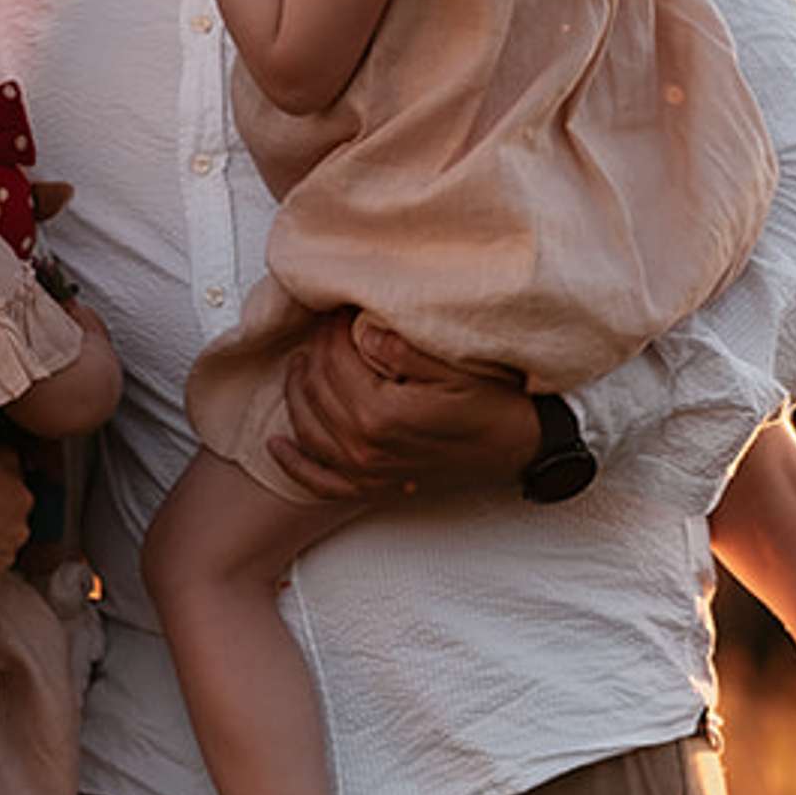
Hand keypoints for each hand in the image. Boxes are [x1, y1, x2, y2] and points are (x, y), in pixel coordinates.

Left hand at [266, 312, 544, 501]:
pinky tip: (277, 445)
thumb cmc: (493, 404)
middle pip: (317, 390)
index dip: (331, 330)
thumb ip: (400, 347)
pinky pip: (320, 481)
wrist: (518, 445)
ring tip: (299, 365)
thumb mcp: (453, 365)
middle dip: (314, 353)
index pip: (334, 361)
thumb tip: (360, 330)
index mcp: (381, 414)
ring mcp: (367, 470)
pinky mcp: (374, 484)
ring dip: (296, 394)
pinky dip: (295, 464)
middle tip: (324, 329)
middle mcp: (366, 447)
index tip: (338, 310)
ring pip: (308, 429)